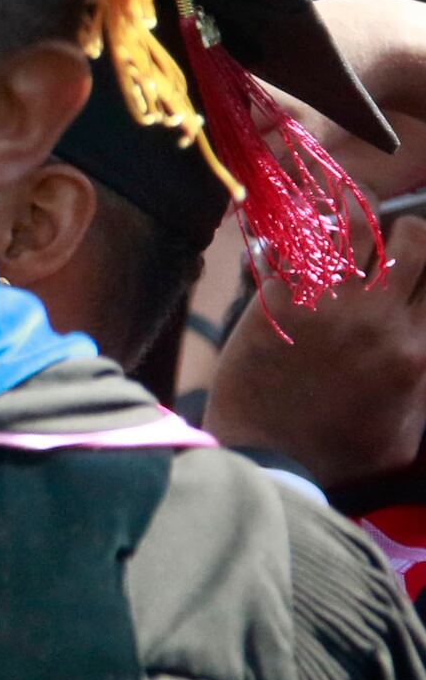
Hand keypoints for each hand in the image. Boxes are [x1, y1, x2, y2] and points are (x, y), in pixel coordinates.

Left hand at [204, 215, 425, 487]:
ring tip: (343, 225)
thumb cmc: (341, 455)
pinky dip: (298, 235)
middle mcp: (379, 320)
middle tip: (387, 237)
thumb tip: (423, 357)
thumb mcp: (407, 433)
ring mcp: (327, 307)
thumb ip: (424, 386)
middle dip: (403, 230)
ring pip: (354, 230)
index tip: (418, 260)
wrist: (269, 460)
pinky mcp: (277, 302)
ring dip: (352, 219)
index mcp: (416, 351)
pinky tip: (293, 237)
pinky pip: (297, 246)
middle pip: (409, 242)